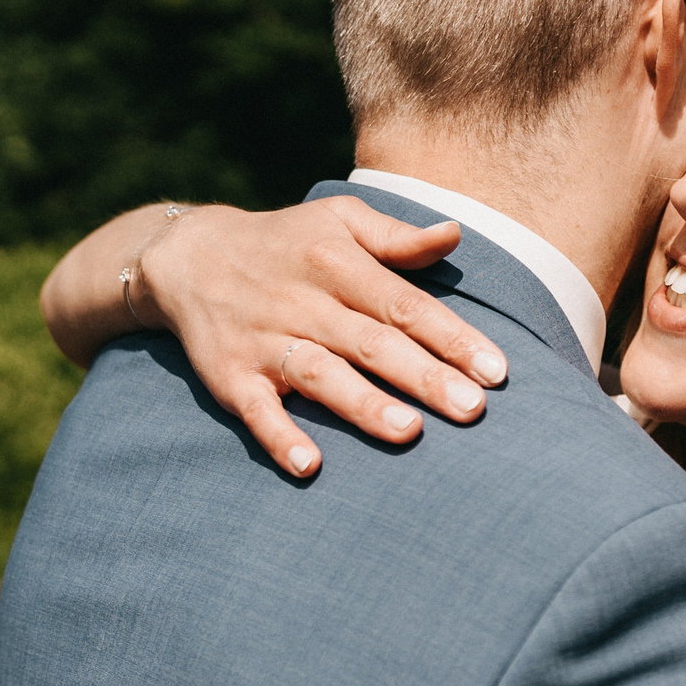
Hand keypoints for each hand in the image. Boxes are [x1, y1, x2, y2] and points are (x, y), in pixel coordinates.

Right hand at [142, 200, 506, 477]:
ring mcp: (266, 341)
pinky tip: (310, 465)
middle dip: (424, 377)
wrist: (189, 255)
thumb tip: (454, 236)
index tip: (496, 371)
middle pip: (372, 343)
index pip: (404, 304)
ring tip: (409, 433)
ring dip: (362, 405)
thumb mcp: (338, 220)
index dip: (451, 337)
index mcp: (337, 264)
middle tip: (473, 409)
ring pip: (320, 375)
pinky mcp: (230, 375)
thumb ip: (396, 237)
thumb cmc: (286, 241)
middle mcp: (304, 302)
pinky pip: (256, 410)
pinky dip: (279, 436)